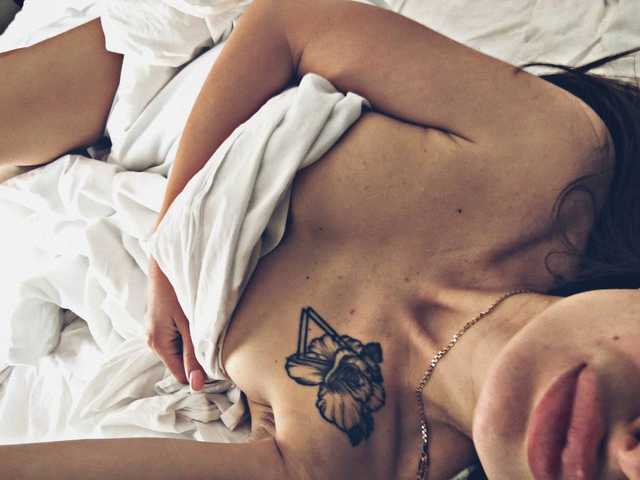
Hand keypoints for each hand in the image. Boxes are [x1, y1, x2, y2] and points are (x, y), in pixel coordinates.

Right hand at [145, 258, 205, 390]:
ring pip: (180, 351)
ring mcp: (154, 331)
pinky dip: (190, 336)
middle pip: (179, 363)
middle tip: (218, 345)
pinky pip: (178, 339)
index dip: (200, 374)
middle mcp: (151, 340)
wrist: (168, 261)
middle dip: (198, 359)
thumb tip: (196, 386)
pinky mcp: (160, 322)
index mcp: (157, 344)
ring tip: (209, 331)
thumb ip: (194, 356)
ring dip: (195, 346)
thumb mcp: (192, 325)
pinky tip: (200, 324)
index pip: (180, 375)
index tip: (220, 367)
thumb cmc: (179, 289)